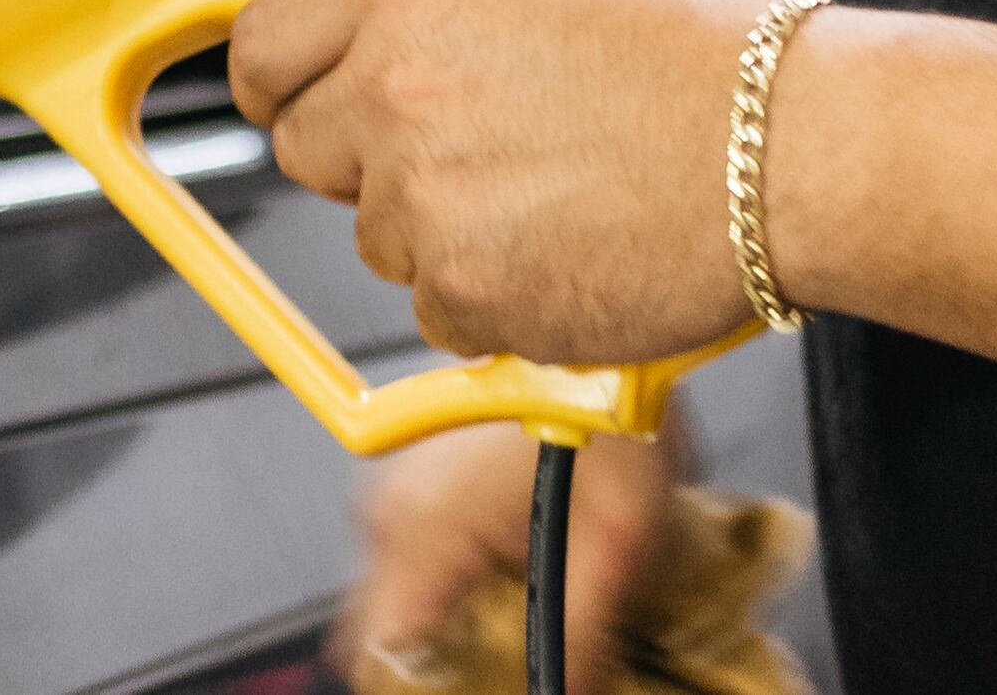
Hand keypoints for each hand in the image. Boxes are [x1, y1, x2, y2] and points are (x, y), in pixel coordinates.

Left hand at [228, 0, 769, 365]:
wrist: (779, 147)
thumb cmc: (692, 55)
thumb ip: (441, 12)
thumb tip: (396, 41)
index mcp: (406, 5)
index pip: (259, 46)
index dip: (269, 80)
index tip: (284, 97)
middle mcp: (393, 99)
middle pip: (305, 152)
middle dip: (365, 159)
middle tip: (459, 154)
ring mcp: (423, 204)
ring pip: (381, 239)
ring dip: (441, 231)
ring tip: (549, 195)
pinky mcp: (465, 297)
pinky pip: (440, 312)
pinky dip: (491, 298)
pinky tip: (566, 250)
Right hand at [332, 422, 676, 694]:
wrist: (605, 338)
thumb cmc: (611, 411)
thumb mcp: (620, 545)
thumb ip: (580, 640)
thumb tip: (563, 694)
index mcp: (423, 524)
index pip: (376, 655)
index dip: (426, 690)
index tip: (475, 689)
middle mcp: (391, 503)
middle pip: (382, 631)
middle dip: (443, 663)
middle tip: (509, 661)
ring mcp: (395, 483)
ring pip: (394, 595)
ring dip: (449, 619)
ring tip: (519, 610)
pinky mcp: (409, 472)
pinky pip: (409, 555)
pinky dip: (450, 579)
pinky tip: (509, 568)